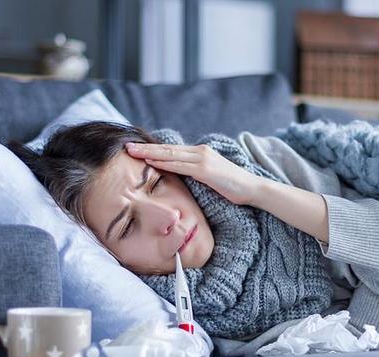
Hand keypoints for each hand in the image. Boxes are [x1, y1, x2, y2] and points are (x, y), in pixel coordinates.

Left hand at [125, 142, 261, 205]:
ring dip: (149, 153)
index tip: (136, 148)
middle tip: (126, 146)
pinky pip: (180, 166)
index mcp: (200, 153)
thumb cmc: (233, 186)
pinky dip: (163, 162)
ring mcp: (202, 159)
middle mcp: (200, 151)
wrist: (252, 188)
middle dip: (145, 148)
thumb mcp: (211, 177)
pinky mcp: (205, 170)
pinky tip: (150, 161)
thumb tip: (180, 178)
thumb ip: (196, 173)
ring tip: (132, 151)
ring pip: (170, 154)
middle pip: (167, 148)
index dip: (153, 148)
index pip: (172, 149)